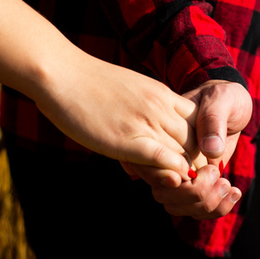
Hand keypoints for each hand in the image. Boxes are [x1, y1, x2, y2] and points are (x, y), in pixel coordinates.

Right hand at [33, 52, 197, 177]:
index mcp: (162, 94)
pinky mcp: (130, 140)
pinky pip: (165, 159)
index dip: (199, 142)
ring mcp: (146, 123)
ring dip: (185, 172)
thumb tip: (143, 122)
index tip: (191, 158)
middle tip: (191, 179)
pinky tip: (168, 181)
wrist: (61, 73)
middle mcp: (161, 107)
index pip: (198, 121)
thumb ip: (142, 105)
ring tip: (179, 185)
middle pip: (197, 140)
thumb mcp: (127, 89)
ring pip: (185, 153)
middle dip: (198, 162)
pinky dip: (172, 173)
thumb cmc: (85, 82)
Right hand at [121, 80, 251, 218]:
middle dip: (193, 194)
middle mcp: (166, 159)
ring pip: (178, 206)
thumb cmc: (223, 97)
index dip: (166, 177)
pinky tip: (234, 191)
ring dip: (206, 204)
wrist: (233, 106)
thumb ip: (213, 120)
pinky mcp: (197, 185)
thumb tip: (210, 150)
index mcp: (161, 136)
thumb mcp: (221, 99)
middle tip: (218, 176)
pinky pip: (197, 208)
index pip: (150, 164)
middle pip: (163, 194)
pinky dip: (217, 207)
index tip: (194, 173)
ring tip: (228, 186)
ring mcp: (180, 174)